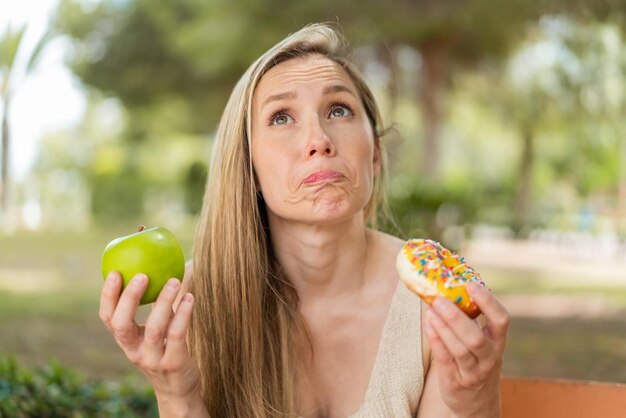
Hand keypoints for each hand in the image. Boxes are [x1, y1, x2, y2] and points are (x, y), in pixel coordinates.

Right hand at [99, 271, 201, 409]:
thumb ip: (166, 300)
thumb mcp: (162, 327)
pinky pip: (177, 336)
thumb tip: (183, 263)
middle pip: (121, 325)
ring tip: (175, 280)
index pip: (108, 318)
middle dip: (129, 298)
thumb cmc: (170, 349)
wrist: (180, 390)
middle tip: (142, 275)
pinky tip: (190, 297)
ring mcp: (153, 359)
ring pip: (153, 329)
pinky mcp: (173, 364)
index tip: (115, 272)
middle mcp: (134, 350)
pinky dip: (183, 315)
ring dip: (163, 301)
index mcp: (127, 340)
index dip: (108, 296)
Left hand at [424, 283, 508, 417]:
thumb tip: (449, 285)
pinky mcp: (456, 381)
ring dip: (443, 327)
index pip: (501, 320)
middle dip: (456, 317)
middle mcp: (489, 357)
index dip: (488, 302)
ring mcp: (473, 371)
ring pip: (459, 349)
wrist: (477, 402)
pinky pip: (445, 359)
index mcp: (498, 341)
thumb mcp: (483, 342)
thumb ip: (471, 319)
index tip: (472, 284)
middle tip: (439, 299)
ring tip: (430, 309)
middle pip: (475, 337)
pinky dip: (436, 340)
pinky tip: (428, 324)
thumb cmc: (477, 360)